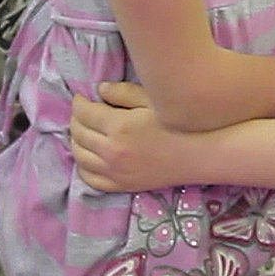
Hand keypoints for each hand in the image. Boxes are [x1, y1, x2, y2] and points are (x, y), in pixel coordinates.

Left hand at [71, 83, 187, 191]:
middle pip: (79, 133)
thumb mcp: (154, 99)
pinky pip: (89, 178)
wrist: (197, 154)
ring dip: (76, 140)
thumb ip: (124, 93)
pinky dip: (82, 165)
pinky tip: (87, 155)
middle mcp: (111, 151)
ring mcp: (113, 172)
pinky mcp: (119, 186)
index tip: (81, 96)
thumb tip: (100, 89)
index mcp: (119, 126)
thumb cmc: (179, 122)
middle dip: (76, 118)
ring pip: (79, 156)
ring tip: (83, 129)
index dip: (79, 102)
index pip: (84, 113)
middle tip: (83, 110)